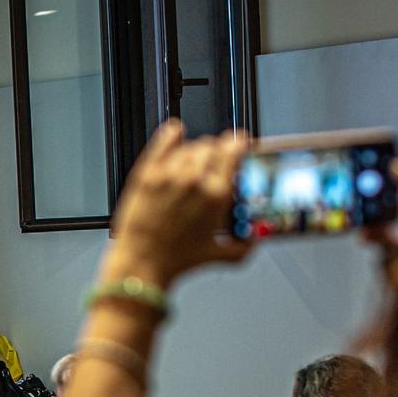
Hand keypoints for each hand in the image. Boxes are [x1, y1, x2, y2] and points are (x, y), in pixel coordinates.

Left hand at [105, 120, 251, 288]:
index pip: (233, 150)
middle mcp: (195, 180)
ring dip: (194, 150)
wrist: (142, 262)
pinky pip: (164, 141)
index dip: (238, 144)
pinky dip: (172, 134)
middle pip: (211, 145)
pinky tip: (175, 134)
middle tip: (213, 162)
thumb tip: (255, 238)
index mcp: (217, 195)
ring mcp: (170, 175)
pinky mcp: (148, 174)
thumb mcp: (218, 255)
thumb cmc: (175, 259)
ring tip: (192, 164)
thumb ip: (243, 245)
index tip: (239, 144)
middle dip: (215, 151)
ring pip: (189, 145)